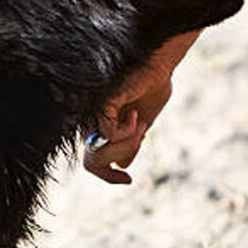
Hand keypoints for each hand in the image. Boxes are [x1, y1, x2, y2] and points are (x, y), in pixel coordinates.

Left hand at [82, 66, 172, 184]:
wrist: (158, 68)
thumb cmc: (151, 89)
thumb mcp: (141, 125)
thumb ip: (130, 144)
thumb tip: (121, 165)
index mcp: (98, 128)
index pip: (91, 163)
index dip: (107, 177)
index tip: (128, 179)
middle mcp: (89, 123)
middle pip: (93, 163)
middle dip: (122, 155)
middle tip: (141, 136)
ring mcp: (91, 114)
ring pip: (100, 152)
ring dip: (128, 143)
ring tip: (140, 124)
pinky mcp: (98, 105)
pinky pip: (108, 135)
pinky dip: (127, 130)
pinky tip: (134, 114)